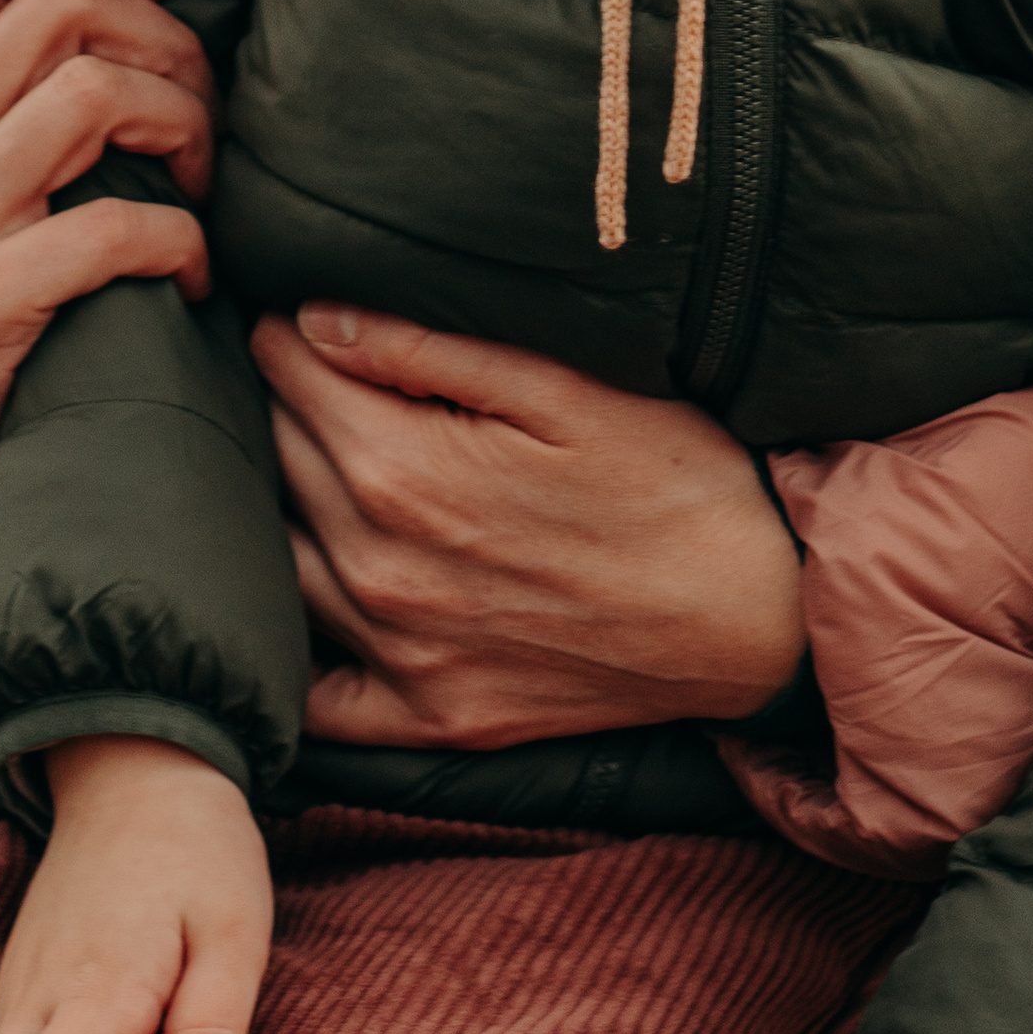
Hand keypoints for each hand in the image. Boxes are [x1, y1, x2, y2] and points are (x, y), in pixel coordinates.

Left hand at [258, 304, 805, 745]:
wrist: (759, 618)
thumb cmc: (675, 481)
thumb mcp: (566, 386)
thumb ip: (427, 349)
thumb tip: (312, 320)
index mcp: (404, 473)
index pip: (287, 375)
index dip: (284, 331)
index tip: (294, 314)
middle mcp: (380, 571)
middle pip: (273, 460)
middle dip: (278, 405)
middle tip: (303, 374)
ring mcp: (402, 656)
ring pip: (276, 563)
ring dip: (278, 507)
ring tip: (309, 464)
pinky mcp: (433, 720)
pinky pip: (317, 699)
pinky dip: (297, 650)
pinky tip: (310, 602)